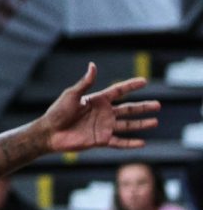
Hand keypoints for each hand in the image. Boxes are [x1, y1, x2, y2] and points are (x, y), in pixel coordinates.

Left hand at [40, 63, 159, 152]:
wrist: (50, 132)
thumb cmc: (58, 111)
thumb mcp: (72, 94)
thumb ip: (85, 83)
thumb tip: (93, 65)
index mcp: (97, 100)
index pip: (118, 91)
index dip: (131, 86)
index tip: (144, 81)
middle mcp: (103, 113)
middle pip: (128, 109)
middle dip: (143, 107)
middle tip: (158, 104)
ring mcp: (104, 126)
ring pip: (128, 125)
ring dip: (141, 124)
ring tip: (156, 121)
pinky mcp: (101, 140)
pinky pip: (120, 142)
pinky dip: (131, 143)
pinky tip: (143, 142)